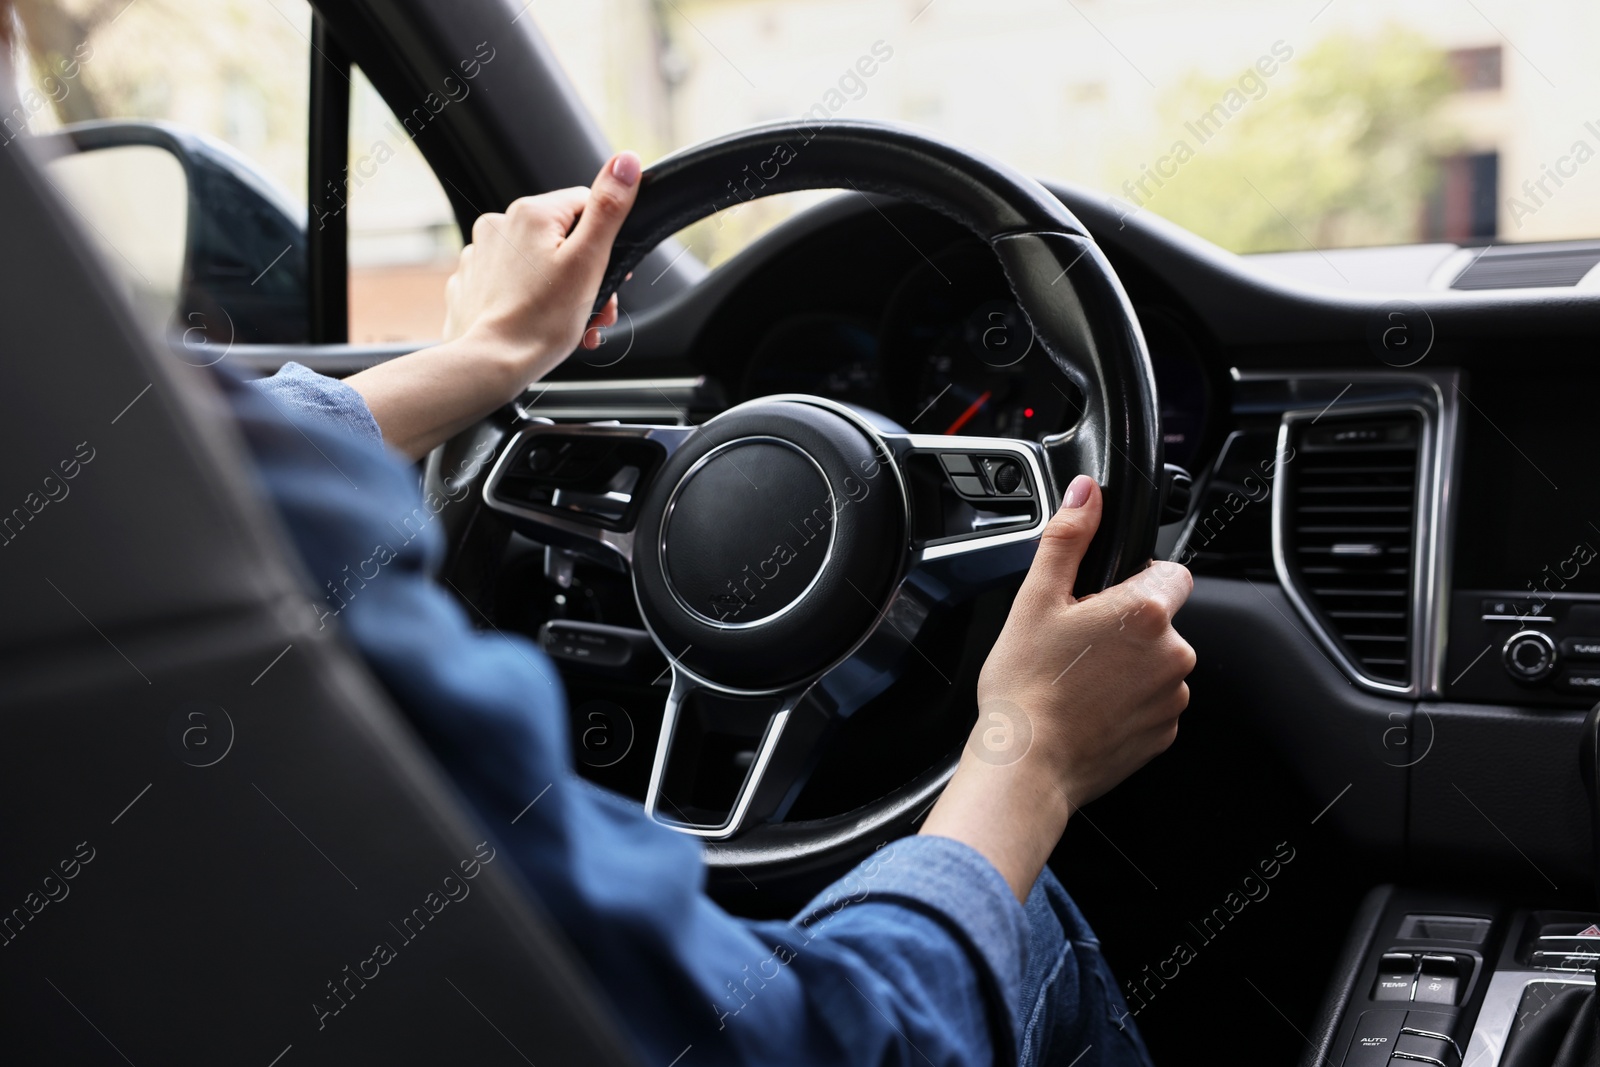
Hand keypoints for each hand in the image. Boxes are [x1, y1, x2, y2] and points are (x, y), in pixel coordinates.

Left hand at [442, 150, 640, 387]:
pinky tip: (540, 324)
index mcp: (531, 212)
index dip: (606, 242)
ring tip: (571, 324)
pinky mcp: (472, 282)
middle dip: (587, 275)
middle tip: (596, 310)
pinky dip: (531, 301)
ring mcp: (481, 254)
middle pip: (563, 238)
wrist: (490, 363)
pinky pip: (512, 284)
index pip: (587, 206)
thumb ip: (609, 208)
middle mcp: (500, 224)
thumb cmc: (540, 321)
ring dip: (563, 292)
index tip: (609, 274)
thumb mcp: (589, 261)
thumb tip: (626, 162)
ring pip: (538, 263)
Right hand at [920, 474, 1194, 899]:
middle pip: (1161, 621)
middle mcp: (1172, 654)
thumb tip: (1085, 492)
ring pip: (1157, 664)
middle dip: (1127, 627)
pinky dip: (1127, 704)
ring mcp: (1171, 698)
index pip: (1171, 572)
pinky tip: (1088, 708)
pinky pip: (1152, 705)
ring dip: (1129, 667)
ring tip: (1079, 680)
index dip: (1135, 580)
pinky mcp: (1163, 734)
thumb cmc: (1025, 685)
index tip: (1102, 599)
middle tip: (1077, 644)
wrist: (1026, 763)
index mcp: (1145, 612)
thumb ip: (1068, 538)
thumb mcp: (1036, 598)